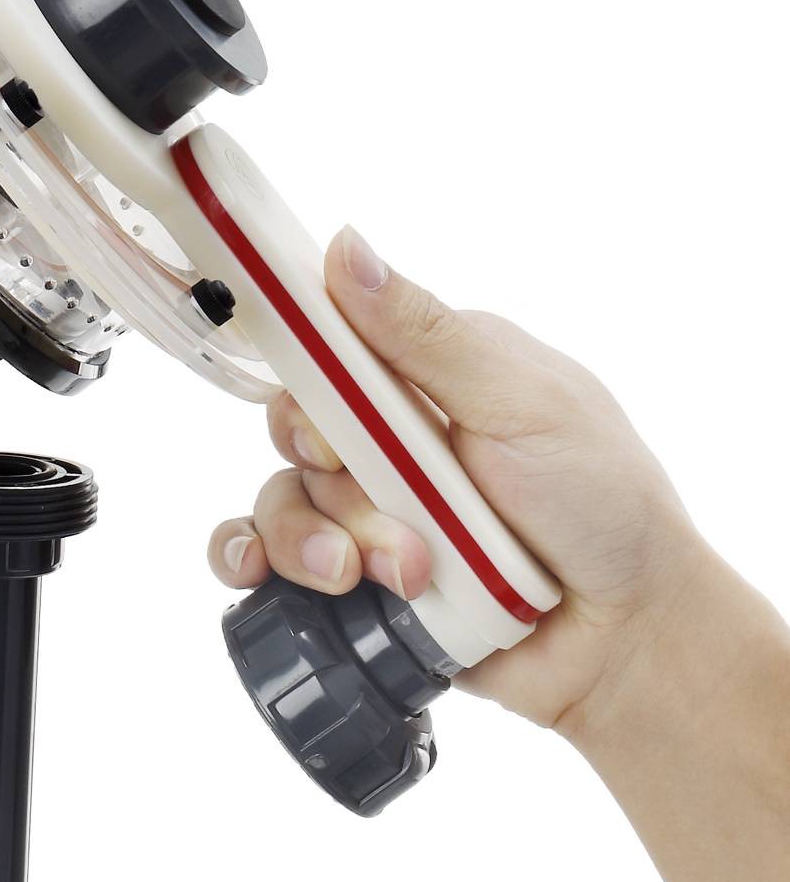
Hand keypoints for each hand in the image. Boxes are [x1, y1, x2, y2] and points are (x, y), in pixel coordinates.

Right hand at [206, 229, 708, 736]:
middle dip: (333, 481)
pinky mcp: (356, 585)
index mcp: (433, 376)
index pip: (331, 348)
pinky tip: (269, 579)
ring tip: (399, 578)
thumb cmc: (602, 505)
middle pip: (297, 433)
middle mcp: (393, 441)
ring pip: (281, 503)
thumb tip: (345, 247)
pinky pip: (270, 568)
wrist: (623, 634)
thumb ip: (426, 336)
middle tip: (399, 512)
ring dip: (319, 542)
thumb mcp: (522, 402)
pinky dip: (257, 567)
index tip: (325, 412)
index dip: (309, 374)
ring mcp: (373, 515)